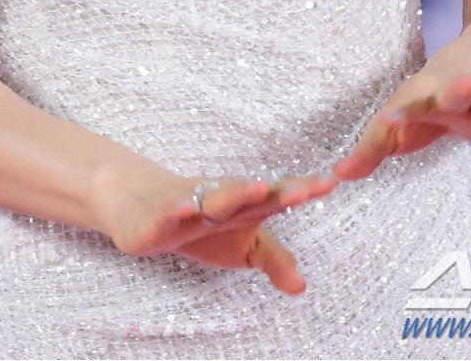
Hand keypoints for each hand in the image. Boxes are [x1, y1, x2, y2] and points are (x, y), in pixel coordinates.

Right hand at [92, 164, 339, 295]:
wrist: (140, 205)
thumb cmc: (201, 226)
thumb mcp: (241, 247)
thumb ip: (273, 261)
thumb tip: (303, 287)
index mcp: (242, 207)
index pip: (275, 198)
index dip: (300, 192)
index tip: (330, 184)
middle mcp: (219, 200)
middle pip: (251, 195)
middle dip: (276, 192)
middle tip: (304, 189)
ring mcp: (188, 205)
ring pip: (214, 199)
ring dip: (236, 192)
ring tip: (259, 187)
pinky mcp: (157, 218)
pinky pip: (167, 214)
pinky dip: (175, 210)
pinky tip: (185, 208)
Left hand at [331, 47, 470, 181]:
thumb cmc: (442, 94)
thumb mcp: (412, 114)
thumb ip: (381, 144)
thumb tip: (337, 176)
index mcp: (421, 96)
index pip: (399, 115)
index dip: (386, 129)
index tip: (374, 137)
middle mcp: (452, 90)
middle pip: (447, 95)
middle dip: (450, 95)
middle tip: (445, 97)